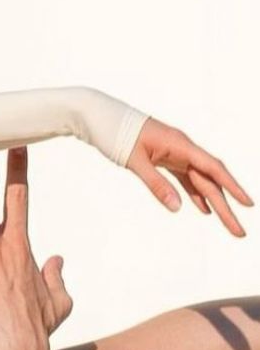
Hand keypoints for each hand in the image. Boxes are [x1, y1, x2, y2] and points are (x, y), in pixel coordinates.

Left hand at [126, 118, 251, 236]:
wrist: (104, 118)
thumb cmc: (119, 135)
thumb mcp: (136, 162)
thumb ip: (157, 185)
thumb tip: (177, 208)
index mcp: (181, 145)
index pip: (213, 168)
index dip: (232, 187)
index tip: (247, 203)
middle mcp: (184, 150)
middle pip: (211, 181)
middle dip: (226, 206)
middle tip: (239, 231)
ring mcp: (177, 155)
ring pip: (200, 181)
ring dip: (214, 202)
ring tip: (227, 223)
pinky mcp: (167, 159)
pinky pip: (186, 179)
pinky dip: (195, 194)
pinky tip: (203, 210)